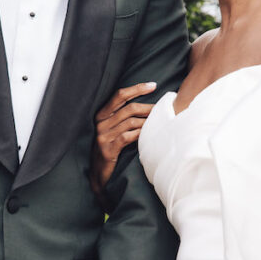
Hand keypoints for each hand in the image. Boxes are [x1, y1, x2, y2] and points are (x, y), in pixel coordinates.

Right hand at [89, 81, 156, 201]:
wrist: (98, 174)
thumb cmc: (110, 149)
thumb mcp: (113, 130)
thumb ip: (123, 117)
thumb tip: (147, 106)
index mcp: (101, 114)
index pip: (120, 95)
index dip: (137, 88)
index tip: (153, 85)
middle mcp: (100, 123)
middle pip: (128, 108)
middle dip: (148, 107)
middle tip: (162, 109)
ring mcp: (103, 136)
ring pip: (130, 122)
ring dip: (147, 121)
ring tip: (159, 123)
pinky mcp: (107, 149)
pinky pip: (127, 137)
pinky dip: (140, 134)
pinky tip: (148, 135)